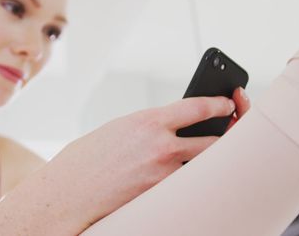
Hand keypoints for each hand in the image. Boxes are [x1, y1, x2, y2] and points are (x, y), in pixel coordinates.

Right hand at [38, 92, 250, 230]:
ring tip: (215, 155)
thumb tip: (174, 128)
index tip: (226, 104)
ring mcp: (163, 174)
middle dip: (226, 135)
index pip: (198, 107)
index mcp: (148, 121)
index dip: (219, 105)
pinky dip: (192, 179)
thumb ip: (149, 127)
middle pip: (213, 140)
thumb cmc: (87, 158)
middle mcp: (160, 145)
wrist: (67, 192)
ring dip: (212, 160)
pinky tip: (193, 178)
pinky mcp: (159, 196)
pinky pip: (186, 185)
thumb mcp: (120, 129)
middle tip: (231, 132)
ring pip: (204, 165)